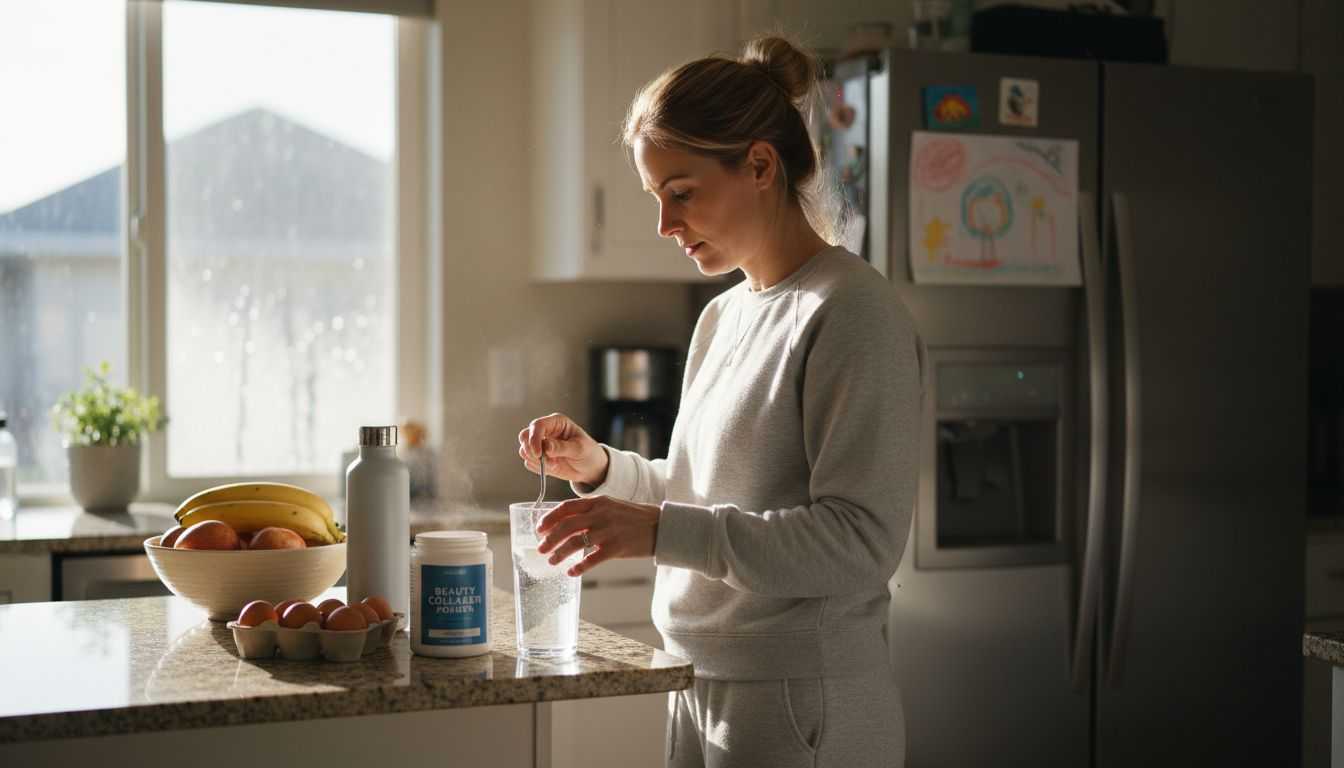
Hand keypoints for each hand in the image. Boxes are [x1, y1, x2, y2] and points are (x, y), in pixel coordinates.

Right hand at [518, 413, 608, 487]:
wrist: (590, 468)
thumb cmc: (588, 452)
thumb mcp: (579, 449)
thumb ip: (562, 447)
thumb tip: (545, 445)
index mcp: (556, 422)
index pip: (537, 426)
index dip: (534, 439)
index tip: (538, 454)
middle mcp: (545, 431)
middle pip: (524, 436)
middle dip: (531, 451)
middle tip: (545, 462)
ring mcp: (540, 445)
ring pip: (524, 451)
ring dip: (536, 461)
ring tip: (555, 465)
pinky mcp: (539, 458)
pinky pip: (529, 463)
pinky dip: (538, 468)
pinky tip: (553, 468)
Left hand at [535, 495, 659, 576]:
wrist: (661, 526)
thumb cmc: (634, 518)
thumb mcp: (611, 506)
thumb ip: (591, 512)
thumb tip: (566, 522)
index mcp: (598, 502)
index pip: (566, 508)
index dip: (549, 519)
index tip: (539, 529)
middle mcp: (601, 514)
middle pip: (566, 526)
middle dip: (549, 539)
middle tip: (541, 549)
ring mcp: (609, 531)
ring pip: (575, 543)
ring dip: (560, 554)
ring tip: (552, 561)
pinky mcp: (617, 548)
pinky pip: (592, 559)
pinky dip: (578, 567)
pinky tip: (571, 572)